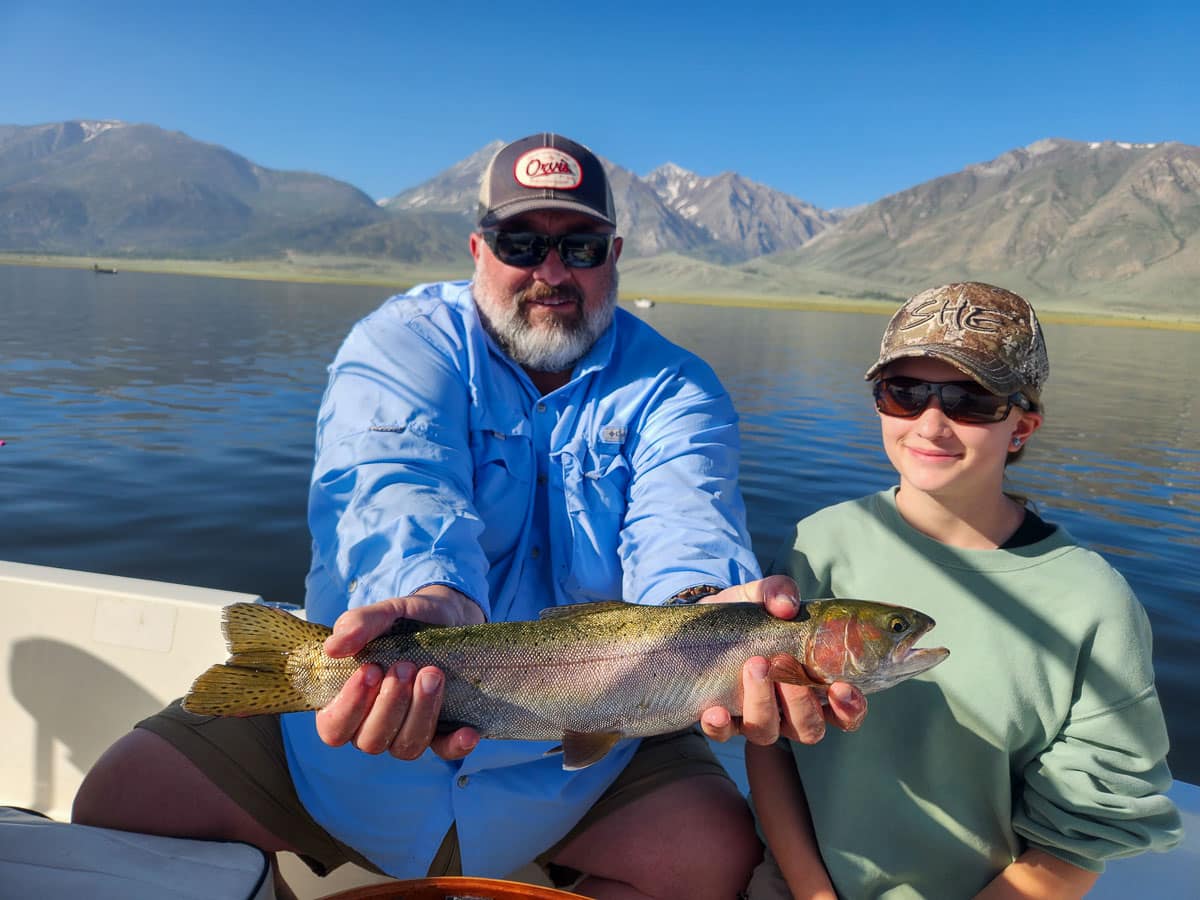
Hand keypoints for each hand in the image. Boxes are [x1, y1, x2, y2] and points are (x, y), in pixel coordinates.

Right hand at [314, 585, 485, 760]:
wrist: (447, 617)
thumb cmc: (405, 620)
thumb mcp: (384, 614)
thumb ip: (357, 625)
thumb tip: (332, 648)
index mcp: (347, 702)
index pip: (334, 728)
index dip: (350, 706)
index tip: (370, 671)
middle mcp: (373, 725)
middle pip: (371, 740)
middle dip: (390, 704)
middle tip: (406, 666)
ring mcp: (407, 731)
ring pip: (406, 746)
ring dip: (420, 713)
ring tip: (432, 674)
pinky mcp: (441, 733)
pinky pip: (445, 751)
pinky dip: (455, 745)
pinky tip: (468, 732)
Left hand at [697, 575, 867, 744]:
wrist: (698, 624)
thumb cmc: (745, 617)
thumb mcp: (760, 595)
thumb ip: (778, 591)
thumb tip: (786, 606)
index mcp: (810, 686)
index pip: (844, 713)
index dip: (850, 709)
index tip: (841, 688)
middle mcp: (787, 711)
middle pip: (808, 728)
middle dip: (800, 701)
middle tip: (784, 662)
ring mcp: (754, 719)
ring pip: (767, 733)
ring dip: (762, 703)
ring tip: (754, 665)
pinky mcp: (721, 720)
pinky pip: (722, 734)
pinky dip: (721, 726)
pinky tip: (715, 711)